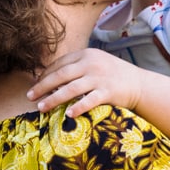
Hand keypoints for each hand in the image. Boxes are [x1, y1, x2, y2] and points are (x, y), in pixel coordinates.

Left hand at [28, 49, 146, 117]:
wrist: (139, 84)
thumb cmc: (112, 76)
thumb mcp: (94, 64)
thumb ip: (76, 67)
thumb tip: (49, 77)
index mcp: (86, 54)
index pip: (60, 64)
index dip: (45, 75)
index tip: (34, 85)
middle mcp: (92, 64)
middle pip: (61, 75)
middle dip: (43, 86)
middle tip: (30, 96)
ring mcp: (100, 77)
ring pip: (71, 88)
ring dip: (54, 98)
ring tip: (41, 107)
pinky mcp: (109, 91)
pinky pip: (90, 100)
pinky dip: (78, 107)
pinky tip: (68, 114)